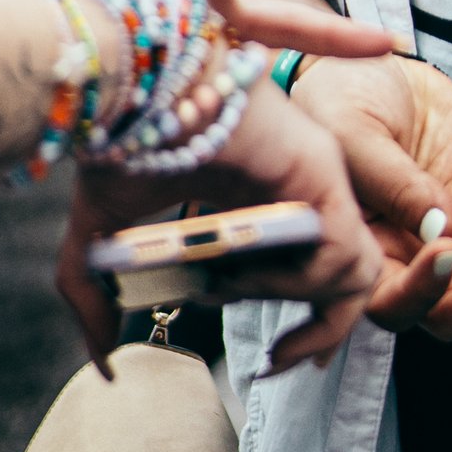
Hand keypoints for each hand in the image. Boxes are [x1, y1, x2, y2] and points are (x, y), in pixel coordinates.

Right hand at [55, 77, 384, 377]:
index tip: (278, 359)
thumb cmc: (117, 143)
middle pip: (352, 274)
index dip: (314, 321)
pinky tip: (237, 270)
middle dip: (325, 330)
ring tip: (229, 289)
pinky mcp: (321, 167)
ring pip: (354, 269)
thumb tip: (104, 366)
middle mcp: (302, 186)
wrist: (124, 85)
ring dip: (297, 303)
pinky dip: (291, 280)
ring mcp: (316, 174)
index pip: (320, 266)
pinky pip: (339, 249)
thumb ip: (97, 302)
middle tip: (280, 359)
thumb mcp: (100, 239)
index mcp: (266, 198)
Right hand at [294, 56, 451, 342]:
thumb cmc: (337, 100)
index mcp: (364, 251)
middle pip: (450, 303)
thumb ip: (391, 183)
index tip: (444, 251)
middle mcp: (409, 251)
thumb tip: (439, 228)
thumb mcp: (351, 134)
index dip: (422, 291)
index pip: (394, 300)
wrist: (369, 60)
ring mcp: (450, 223)